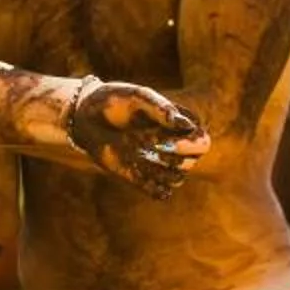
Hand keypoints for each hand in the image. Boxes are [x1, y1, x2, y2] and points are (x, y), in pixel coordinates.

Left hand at [64, 82, 208, 196]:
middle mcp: (175, 146)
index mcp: (181, 124)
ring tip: (138, 155)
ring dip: (159, 170)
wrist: (87, 116)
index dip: (187, 144)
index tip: (161, 138)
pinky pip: (161, 193)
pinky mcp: (143, 179)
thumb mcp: (137, 96)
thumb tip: (184, 124)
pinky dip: (152, 187)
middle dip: (172, 157)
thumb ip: (161, 107)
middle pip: (193, 163)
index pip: (202, 142)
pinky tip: (135, 169)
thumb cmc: (116, 100)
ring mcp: (159, 164)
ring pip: (177, 179)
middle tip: (148, 145)